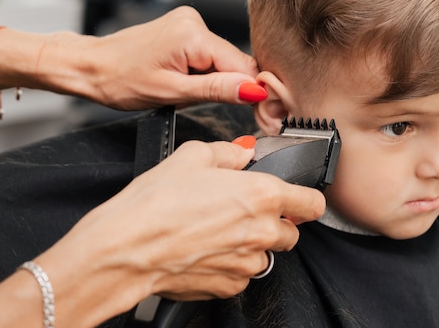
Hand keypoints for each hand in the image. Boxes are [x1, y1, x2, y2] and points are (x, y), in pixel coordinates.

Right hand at [37, 139, 324, 325]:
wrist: (125, 248)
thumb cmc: (154, 203)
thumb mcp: (191, 156)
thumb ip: (228, 152)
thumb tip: (242, 153)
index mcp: (261, 194)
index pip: (312, 203)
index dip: (304, 198)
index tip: (293, 197)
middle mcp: (261, 232)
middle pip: (292, 232)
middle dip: (275, 221)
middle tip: (242, 210)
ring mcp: (246, 263)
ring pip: (266, 255)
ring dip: (252, 244)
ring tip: (217, 231)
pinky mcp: (228, 286)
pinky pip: (242, 274)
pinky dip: (231, 263)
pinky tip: (205, 249)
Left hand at [46, 6, 266, 109]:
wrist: (93, 67)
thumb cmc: (120, 80)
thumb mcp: (172, 93)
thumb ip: (216, 90)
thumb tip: (253, 89)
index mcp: (192, 34)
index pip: (242, 65)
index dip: (253, 92)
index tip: (263, 115)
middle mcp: (194, 21)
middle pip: (234, 61)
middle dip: (232, 87)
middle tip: (221, 109)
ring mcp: (189, 23)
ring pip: (222, 60)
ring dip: (216, 81)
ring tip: (187, 92)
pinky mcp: (184, 30)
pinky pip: (209, 55)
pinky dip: (205, 72)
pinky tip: (186, 81)